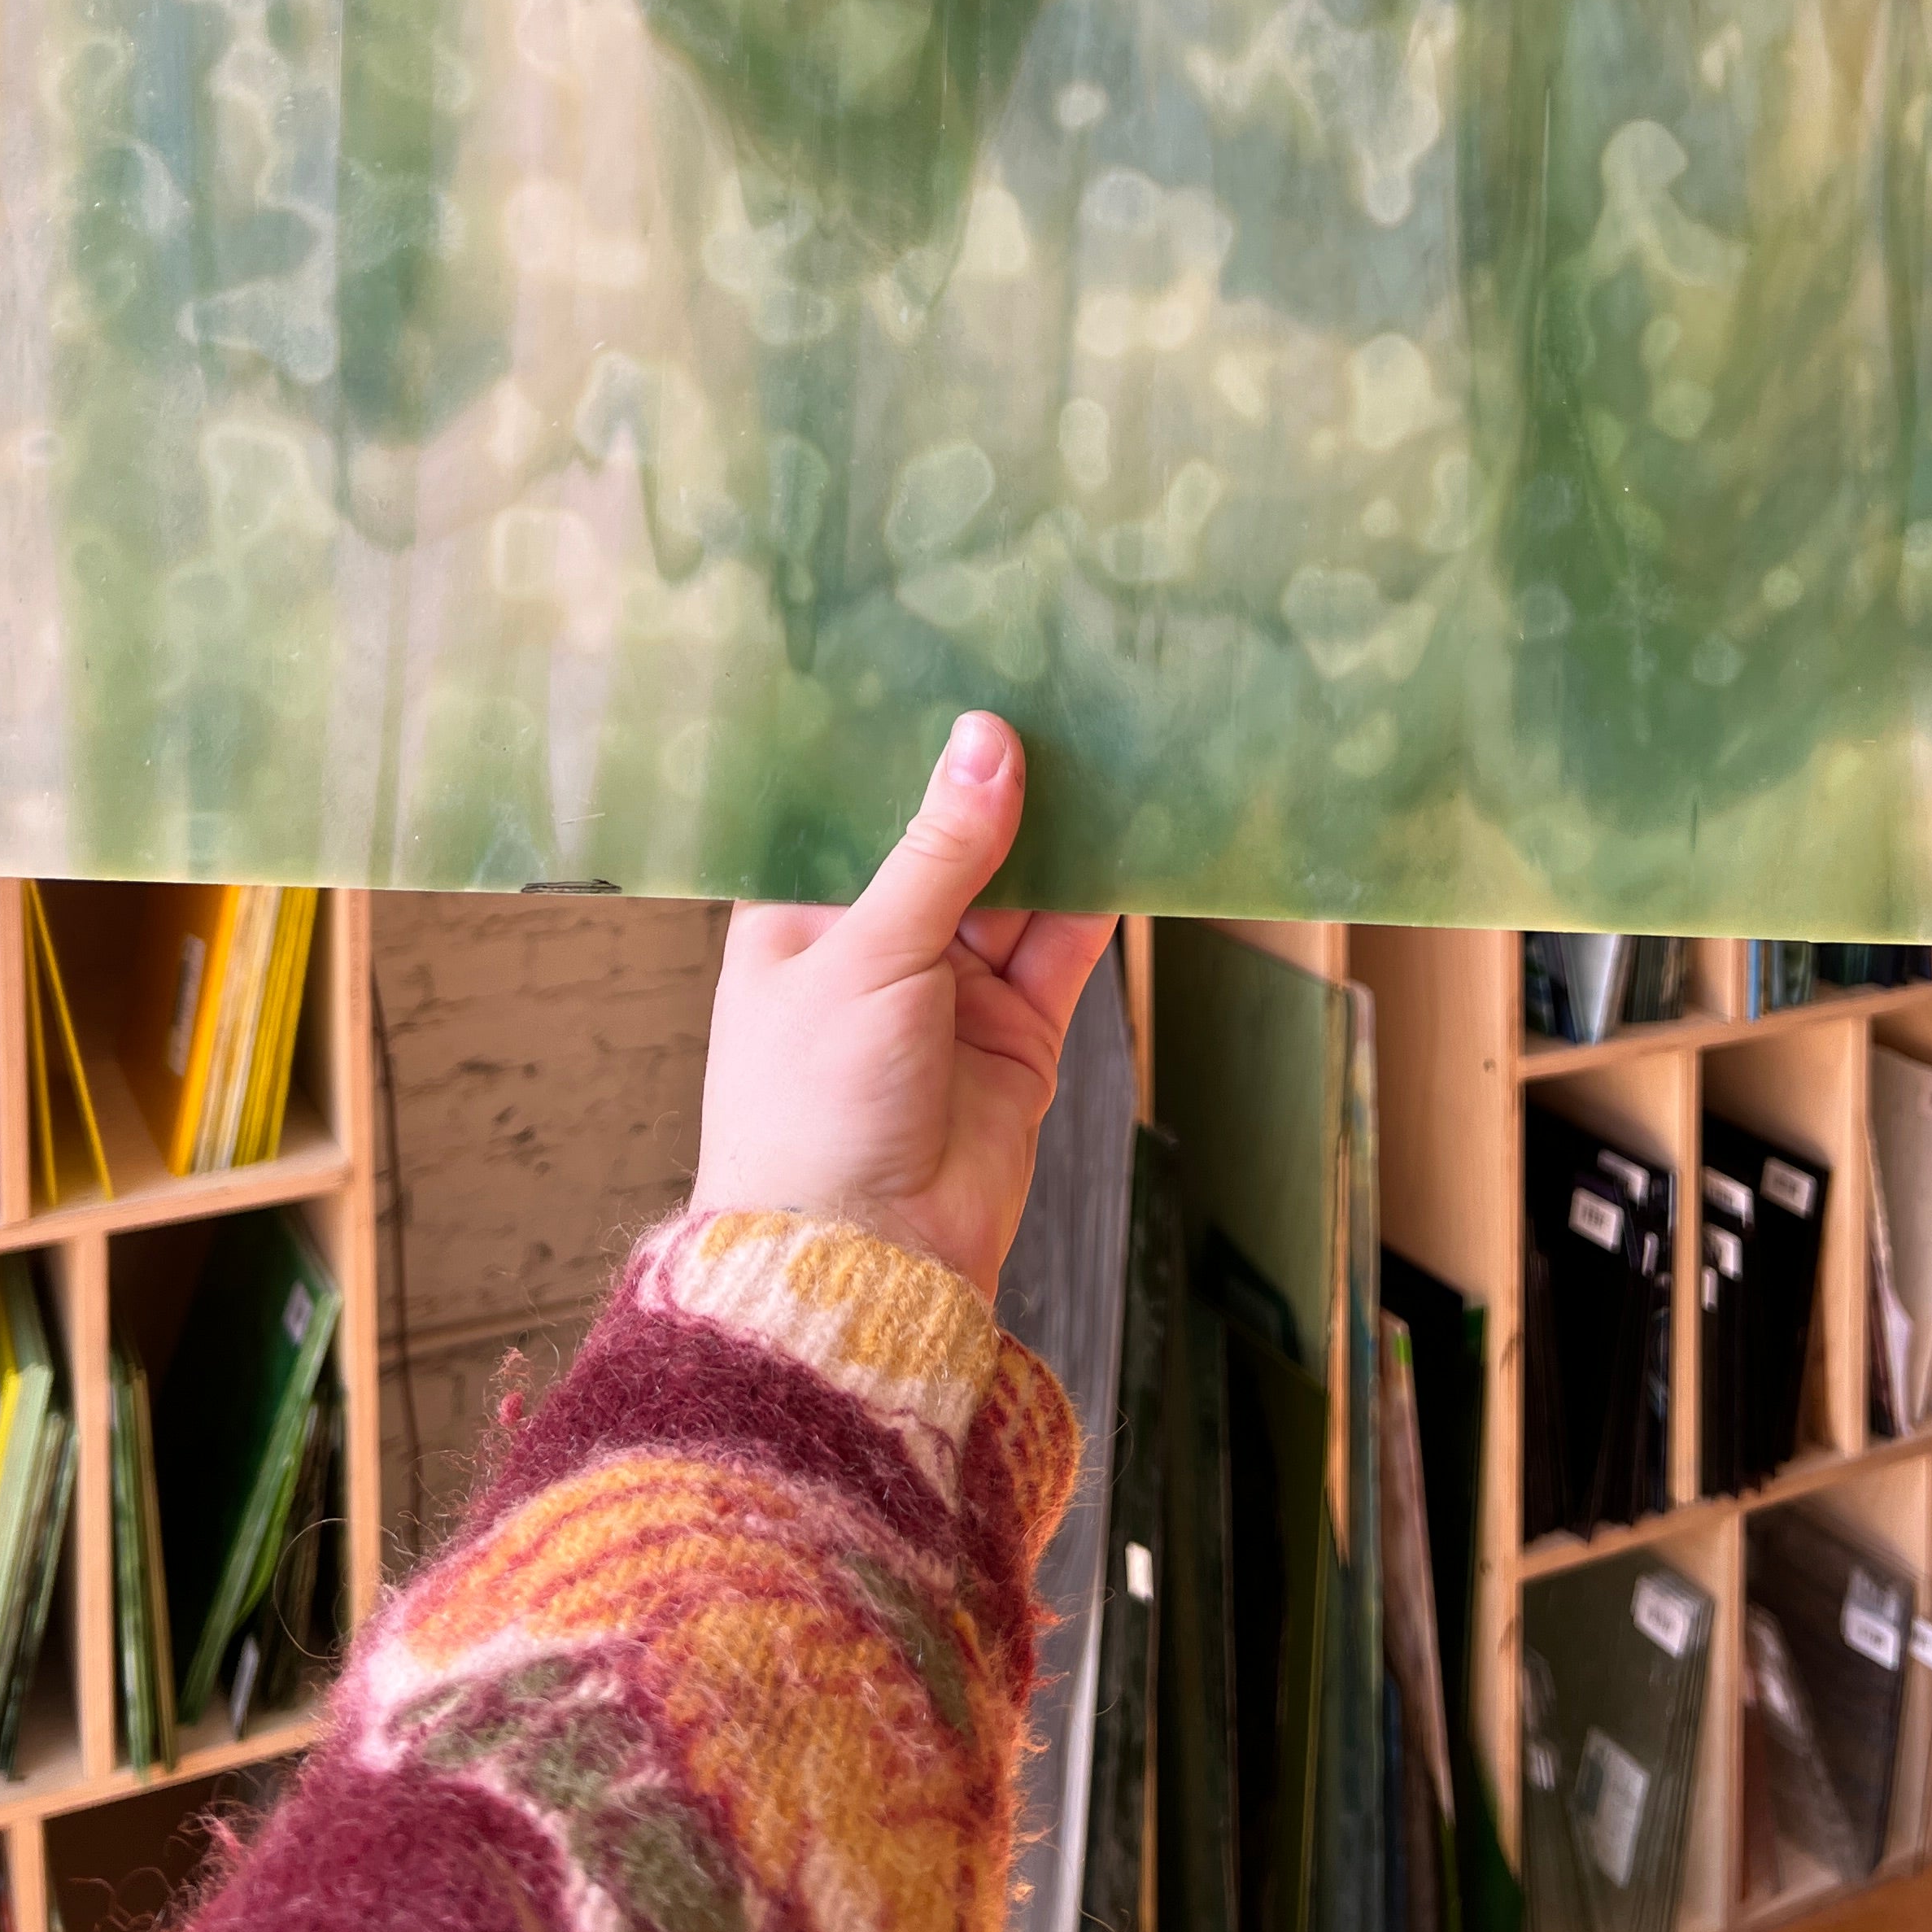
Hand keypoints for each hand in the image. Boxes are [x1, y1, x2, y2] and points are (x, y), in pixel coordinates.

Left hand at [692, 712, 1116, 1299]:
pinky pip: (1063, 944)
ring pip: (1015, 886)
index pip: (855, 812)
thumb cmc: (813, 1108)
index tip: (952, 668)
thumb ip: (939, 851)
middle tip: (1049, 684)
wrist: (864, 1262)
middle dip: (993, 780)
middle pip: (946, 842)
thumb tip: (986, 739)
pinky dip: (1098, 894)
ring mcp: (951, 990)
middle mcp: (876, 945)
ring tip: (1104, 735)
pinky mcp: (1018, 1032)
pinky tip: (1132, 827)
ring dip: (1055, 828)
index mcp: (799, 918)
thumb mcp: (867, 955)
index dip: (903, 751)